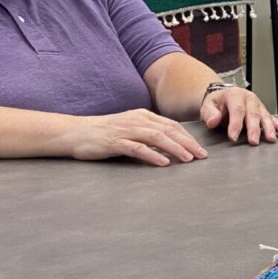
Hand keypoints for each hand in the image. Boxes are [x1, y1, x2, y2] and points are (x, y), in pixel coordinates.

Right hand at [67, 109, 209, 166]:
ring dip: (175, 148)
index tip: (200, 148)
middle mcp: (137, 120)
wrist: (75, 132)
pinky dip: (152, 154)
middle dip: (188, 143)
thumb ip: (147, 133)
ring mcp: (126, 130)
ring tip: (188, 159)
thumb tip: (169, 145)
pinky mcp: (114, 142)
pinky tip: (163, 162)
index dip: (188, 136)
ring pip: (156, 137)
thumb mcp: (129, 128)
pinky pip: (137, 148)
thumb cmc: (104, 133)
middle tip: (202, 155)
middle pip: (168, 130)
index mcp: (142, 116)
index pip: (171, 125)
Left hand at [200, 87, 277, 145]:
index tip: (233, 137)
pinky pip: (272, 119)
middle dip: (254, 129)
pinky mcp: (263, 112)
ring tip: (271, 139)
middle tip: (253, 141)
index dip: (236, 124)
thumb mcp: (208, 106)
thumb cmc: (217, 103)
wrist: (223, 98)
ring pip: (265, 116)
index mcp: (235, 94)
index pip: (237, 110)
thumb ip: (210, 113)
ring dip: (269, 128)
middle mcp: (249, 98)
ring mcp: (258, 105)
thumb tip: (213, 121)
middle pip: (253, 114)